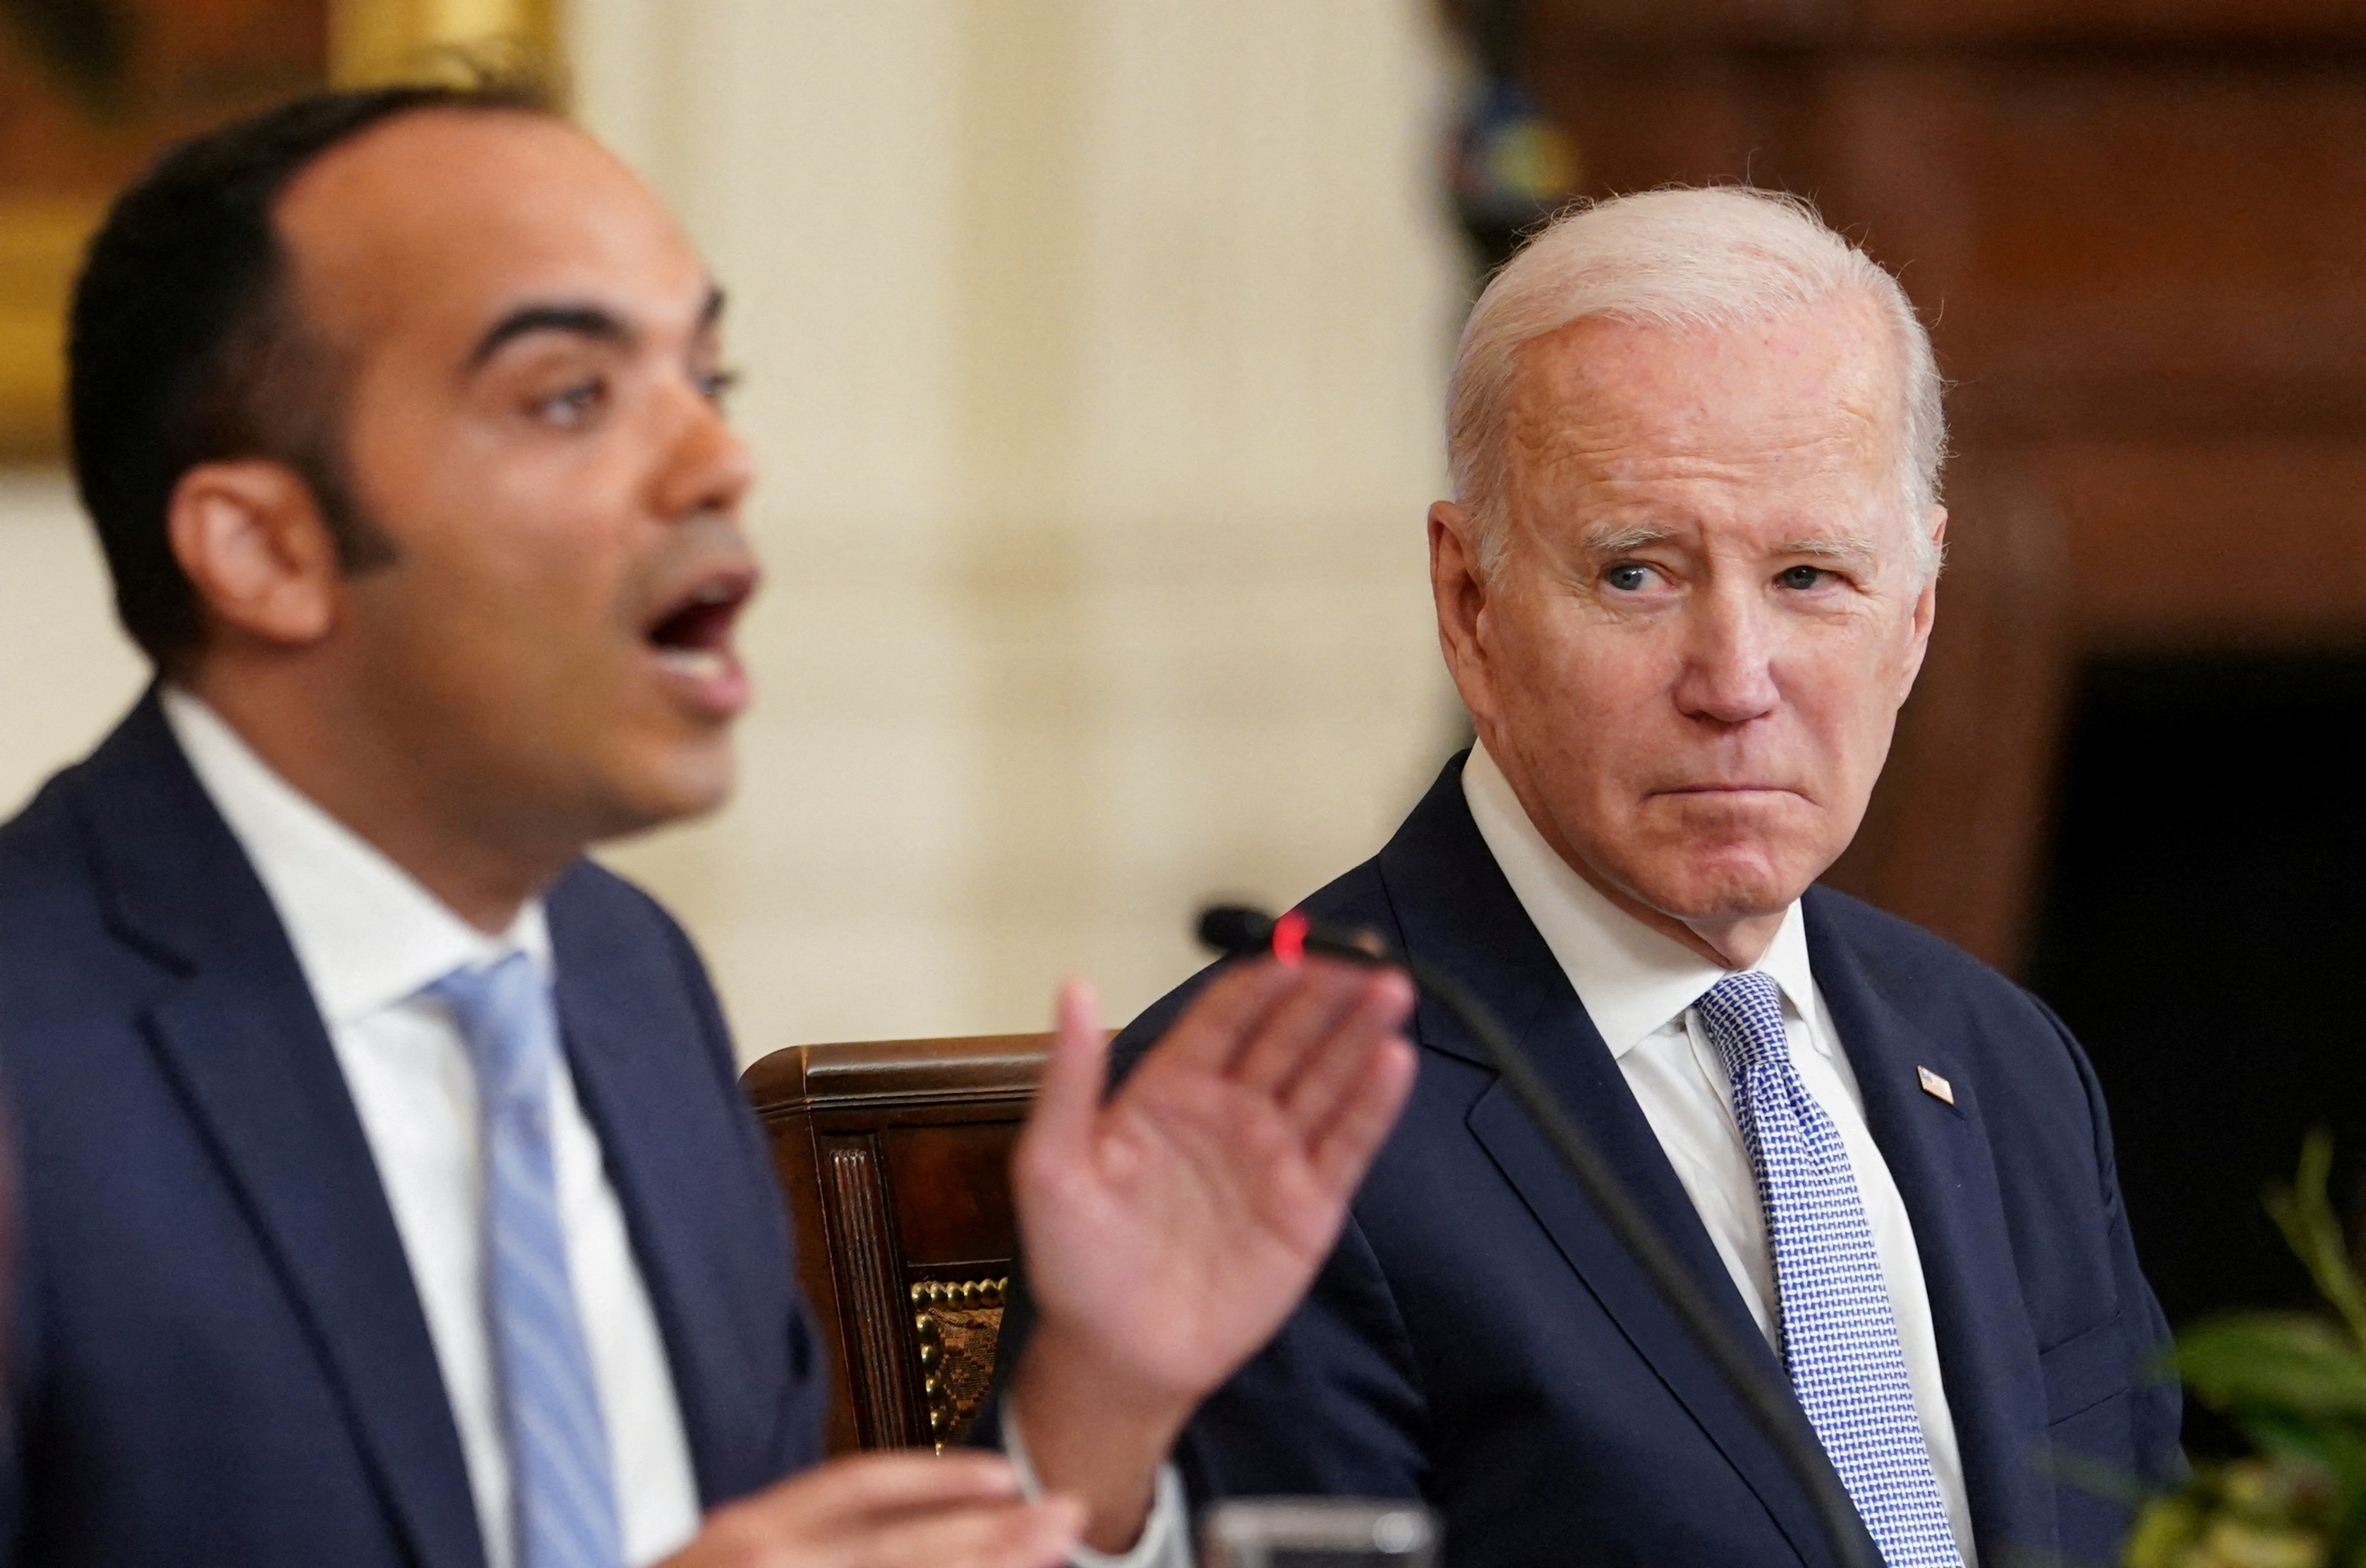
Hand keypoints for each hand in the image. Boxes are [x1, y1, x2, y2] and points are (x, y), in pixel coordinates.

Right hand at [659, 1451, 1080, 1567]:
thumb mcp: (723, 1555)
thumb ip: (790, 1537)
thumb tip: (917, 1530)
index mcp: (745, 1531)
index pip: (855, 1487)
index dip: (939, 1479)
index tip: (1007, 1476)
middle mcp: (764, 1561)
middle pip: (895, 1550)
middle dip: (992, 1536)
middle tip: (1068, 1516)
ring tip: (1052, 1556)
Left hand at [1008, 956, 1417, 1548]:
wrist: (1117, 1358)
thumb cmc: (1077, 1265)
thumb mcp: (1051, 1166)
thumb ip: (1069, 1078)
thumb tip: (1075, 990)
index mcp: (1169, 1091)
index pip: (1226, 1017)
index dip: (1260, 979)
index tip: (1292, 945)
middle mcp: (1230, 1113)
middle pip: (1288, 1036)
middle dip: (1326, 994)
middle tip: (1363, 958)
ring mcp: (1274, 1157)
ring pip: (1326, 1079)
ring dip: (1359, 1032)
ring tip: (1392, 992)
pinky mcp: (1308, 1206)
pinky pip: (1346, 1144)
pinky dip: (1372, 1102)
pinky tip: (1392, 1060)